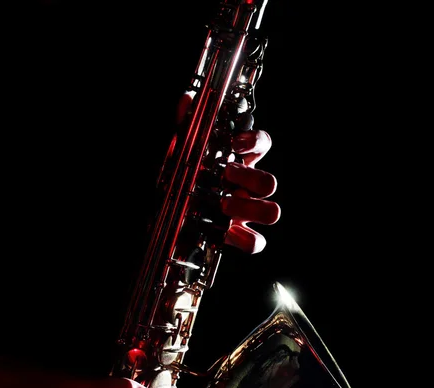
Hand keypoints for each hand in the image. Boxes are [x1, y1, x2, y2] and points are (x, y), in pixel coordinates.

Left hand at [177, 92, 279, 253]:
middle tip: (226, 176)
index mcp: (236, 163)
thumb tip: (187, 100)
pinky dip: (246, 239)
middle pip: (270, 182)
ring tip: (224, 205)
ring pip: (272, 211)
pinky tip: (226, 232)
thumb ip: (183, 129)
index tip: (236, 144)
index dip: (255, 142)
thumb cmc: (175, 183)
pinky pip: (256, 243)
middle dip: (250, 179)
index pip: (261, 145)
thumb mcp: (175, 154)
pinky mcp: (239, 237)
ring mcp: (245, 214)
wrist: (161, 219)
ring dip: (250, 208)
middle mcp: (245, 188)